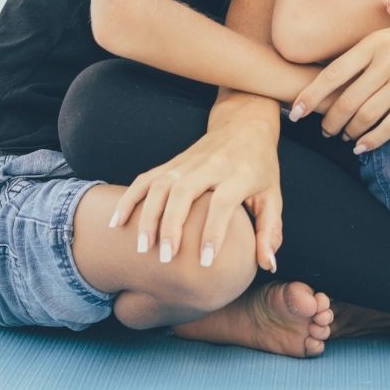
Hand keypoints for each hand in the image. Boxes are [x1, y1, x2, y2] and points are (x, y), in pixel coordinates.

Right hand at [107, 119, 281, 271]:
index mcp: (239, 173)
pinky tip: (116, 224)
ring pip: (160, 185)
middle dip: (172, 226)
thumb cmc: (261, 167)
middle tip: (166, 259)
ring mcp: (187, 161)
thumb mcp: (273, 196)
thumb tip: (266, 265)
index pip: (222, 202)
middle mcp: (211, 165)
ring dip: (148, 216)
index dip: (214, 232)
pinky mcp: (172, 162)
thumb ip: (270, 231)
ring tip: (141, 248)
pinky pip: (145, 179)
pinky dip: (129, 199)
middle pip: (184, 192)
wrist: (244, 125)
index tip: (205, 262)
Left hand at [288, 14, 389, 152]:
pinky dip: (373, 139)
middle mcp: (387, 59)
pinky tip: (363, 147)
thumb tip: (334, 83)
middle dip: (330, 120)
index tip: (295, 112)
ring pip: (367, 114)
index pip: (333, 74)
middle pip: (347, 99)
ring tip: (345, 137)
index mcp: (374, 42)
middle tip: (324, 131)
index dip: (310, 96)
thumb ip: (365, 55)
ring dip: (351, 131)